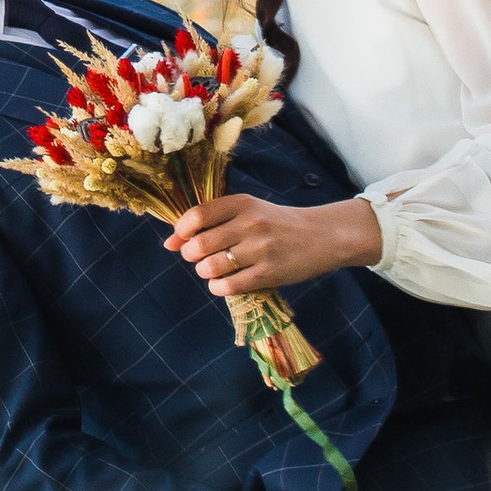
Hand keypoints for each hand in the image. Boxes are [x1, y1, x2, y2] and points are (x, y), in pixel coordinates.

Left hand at [166, 192, 379, 292]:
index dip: (181, 231)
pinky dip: (219, 287)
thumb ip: (211, 222)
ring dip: (205, 273)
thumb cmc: (277, 223)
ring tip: (215, 270)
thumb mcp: (248, 211)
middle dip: (191, 255)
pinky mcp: (269, 274)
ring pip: (210, 268)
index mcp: (242, 203)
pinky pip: (229, 286)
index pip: (197, 215)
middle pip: (199, 244)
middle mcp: (250, 223)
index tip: (182, 239)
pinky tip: (225, 283)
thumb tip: (169, 243)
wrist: (322, 236)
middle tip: (200, 257)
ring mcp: (260, 249)